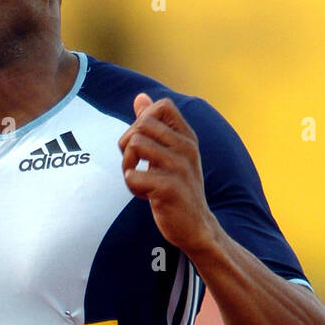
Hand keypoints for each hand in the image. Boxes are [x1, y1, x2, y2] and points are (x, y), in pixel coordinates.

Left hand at [118, 94, 216, 254]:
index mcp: (187, 137)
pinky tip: (145, 196)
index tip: (144, 143)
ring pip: (134, 145)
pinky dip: (132, 187)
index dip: (142, 120)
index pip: (162, 105)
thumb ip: (155, 125)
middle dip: (127, 145)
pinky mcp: (169, 188)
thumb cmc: (179, 188)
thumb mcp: (171, 153)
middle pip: (141, 124)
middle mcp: (186, 147)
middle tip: (135, 165)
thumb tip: (140, 98)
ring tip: (139, 180)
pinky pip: (132, 176)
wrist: (196, 227)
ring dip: (127, 166)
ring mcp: (179, 167)